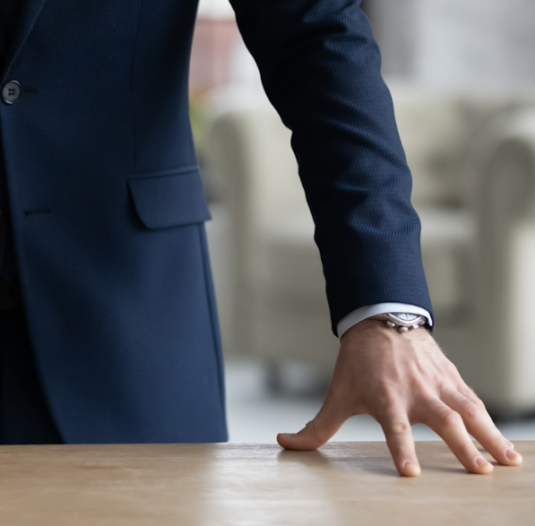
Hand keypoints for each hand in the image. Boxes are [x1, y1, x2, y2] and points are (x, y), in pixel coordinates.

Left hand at [277, 319, 522, 475]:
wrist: (381, 320)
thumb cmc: (358, 363)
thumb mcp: (337, 394)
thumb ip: (317, 427)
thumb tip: (285, 444)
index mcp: (386, 398)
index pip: (394, 428)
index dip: (401, 449)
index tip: (410, 472)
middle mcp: (416, 392)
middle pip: (443, 421)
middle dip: (462, 446)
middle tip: (479, 470)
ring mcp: (438, 385)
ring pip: (469, 411)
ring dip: (490, 436)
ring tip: (507, 462)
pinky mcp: (453, 380)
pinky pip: (476, 404)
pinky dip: (493, 424)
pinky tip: (506, 447)